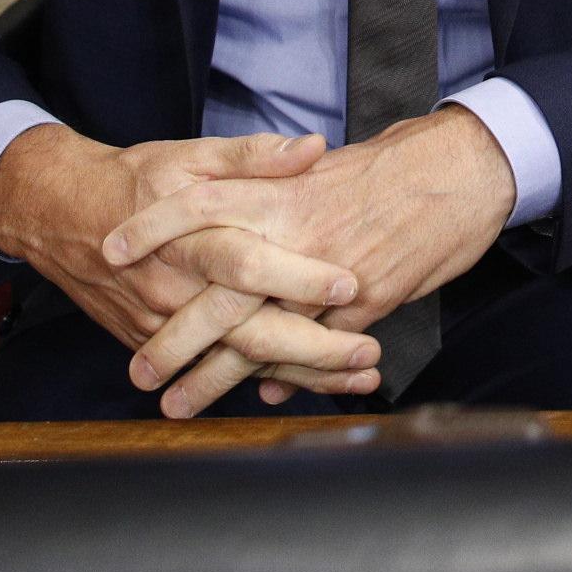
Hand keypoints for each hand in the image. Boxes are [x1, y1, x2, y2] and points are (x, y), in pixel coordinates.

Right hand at [0, 125, 383, 414]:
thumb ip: (253, 156)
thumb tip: (312, 146)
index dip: (299, 278)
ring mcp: (165, 327)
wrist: (60, 216)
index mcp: (190, 239)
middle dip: (313, 350)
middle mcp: (177, 291)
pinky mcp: (156, 344)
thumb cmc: (134, 180)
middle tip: (369, 354)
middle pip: (249, 333)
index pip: (248, 265)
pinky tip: (311, 387)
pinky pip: (214, 370)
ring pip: (238, 363)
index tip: (350, 286)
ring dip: (300, 377)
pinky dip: (263, 382)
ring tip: (357, 381)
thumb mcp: (190, 156)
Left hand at [99, 105, 517, 412]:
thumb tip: (215, 220)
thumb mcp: (315, 166)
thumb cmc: (385, 169)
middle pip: (219, 294)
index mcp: (279, 190)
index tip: (110, 251)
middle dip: (174, 339)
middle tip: (137, 372)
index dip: (153, 226)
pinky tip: (266, 394)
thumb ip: (265, 186)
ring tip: (180, 405)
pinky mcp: (366, 303)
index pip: (198, 204)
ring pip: (262, 336)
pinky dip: (290, 374)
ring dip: (218, 376)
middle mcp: (296, 235)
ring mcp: (330, 275)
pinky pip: (316, 348)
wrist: (460, 170)